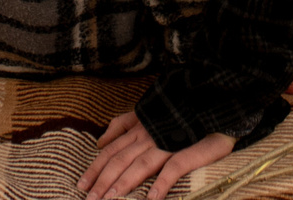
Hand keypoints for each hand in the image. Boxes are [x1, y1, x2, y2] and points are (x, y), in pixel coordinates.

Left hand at [81, 112, 235, 199]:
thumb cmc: (178, 110)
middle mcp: (148, 136)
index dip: (95, 169)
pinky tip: (152, 199)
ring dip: (123, 184)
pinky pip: (173, 168)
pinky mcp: (188, 150)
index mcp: (138, 129)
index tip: (81, 185)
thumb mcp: (146, 112)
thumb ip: (123, 124)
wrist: (211, 102)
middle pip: (120, 160)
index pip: (111, 151)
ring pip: (140, 166)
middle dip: (102, 182)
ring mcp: (167, 143)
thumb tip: (100, 141)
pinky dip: (161, 183)